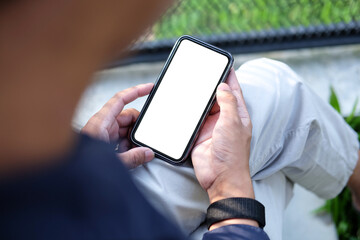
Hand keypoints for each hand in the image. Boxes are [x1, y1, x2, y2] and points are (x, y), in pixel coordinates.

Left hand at [81, 83, 154, 168]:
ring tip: (133, 152)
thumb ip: (133, 157)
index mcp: (101, 121)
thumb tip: (147, 153)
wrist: (68, 175)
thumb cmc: (80, 165)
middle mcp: (102, 125)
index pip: (120, 99)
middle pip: (127, 117)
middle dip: (138, 127)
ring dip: (132, 139)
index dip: (136, 91)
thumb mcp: (113, 161)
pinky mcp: (103, 143)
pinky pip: (120, 139)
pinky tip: (128, 156)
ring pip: (125, 129)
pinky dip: (127, 146)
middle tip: (144, 139)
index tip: (149, 88)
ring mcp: (103, 133)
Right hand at [191, 69, 253, 202]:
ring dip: (199, 97)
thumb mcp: (233, 123)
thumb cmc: (232, 154)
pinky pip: (193, 119)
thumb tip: (223, 87)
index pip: (235, 91)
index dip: (230, 77)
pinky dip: (189, 111)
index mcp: (238, 115)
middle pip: (218, 97)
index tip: (224, 65)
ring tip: (192, 83)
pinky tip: (184, 102)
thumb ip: (228, 103)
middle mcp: (225, 119)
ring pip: (204, 107)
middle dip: (212, 85)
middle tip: (203, 71)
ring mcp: (211, 127)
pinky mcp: (199, 134)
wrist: (220, 177)